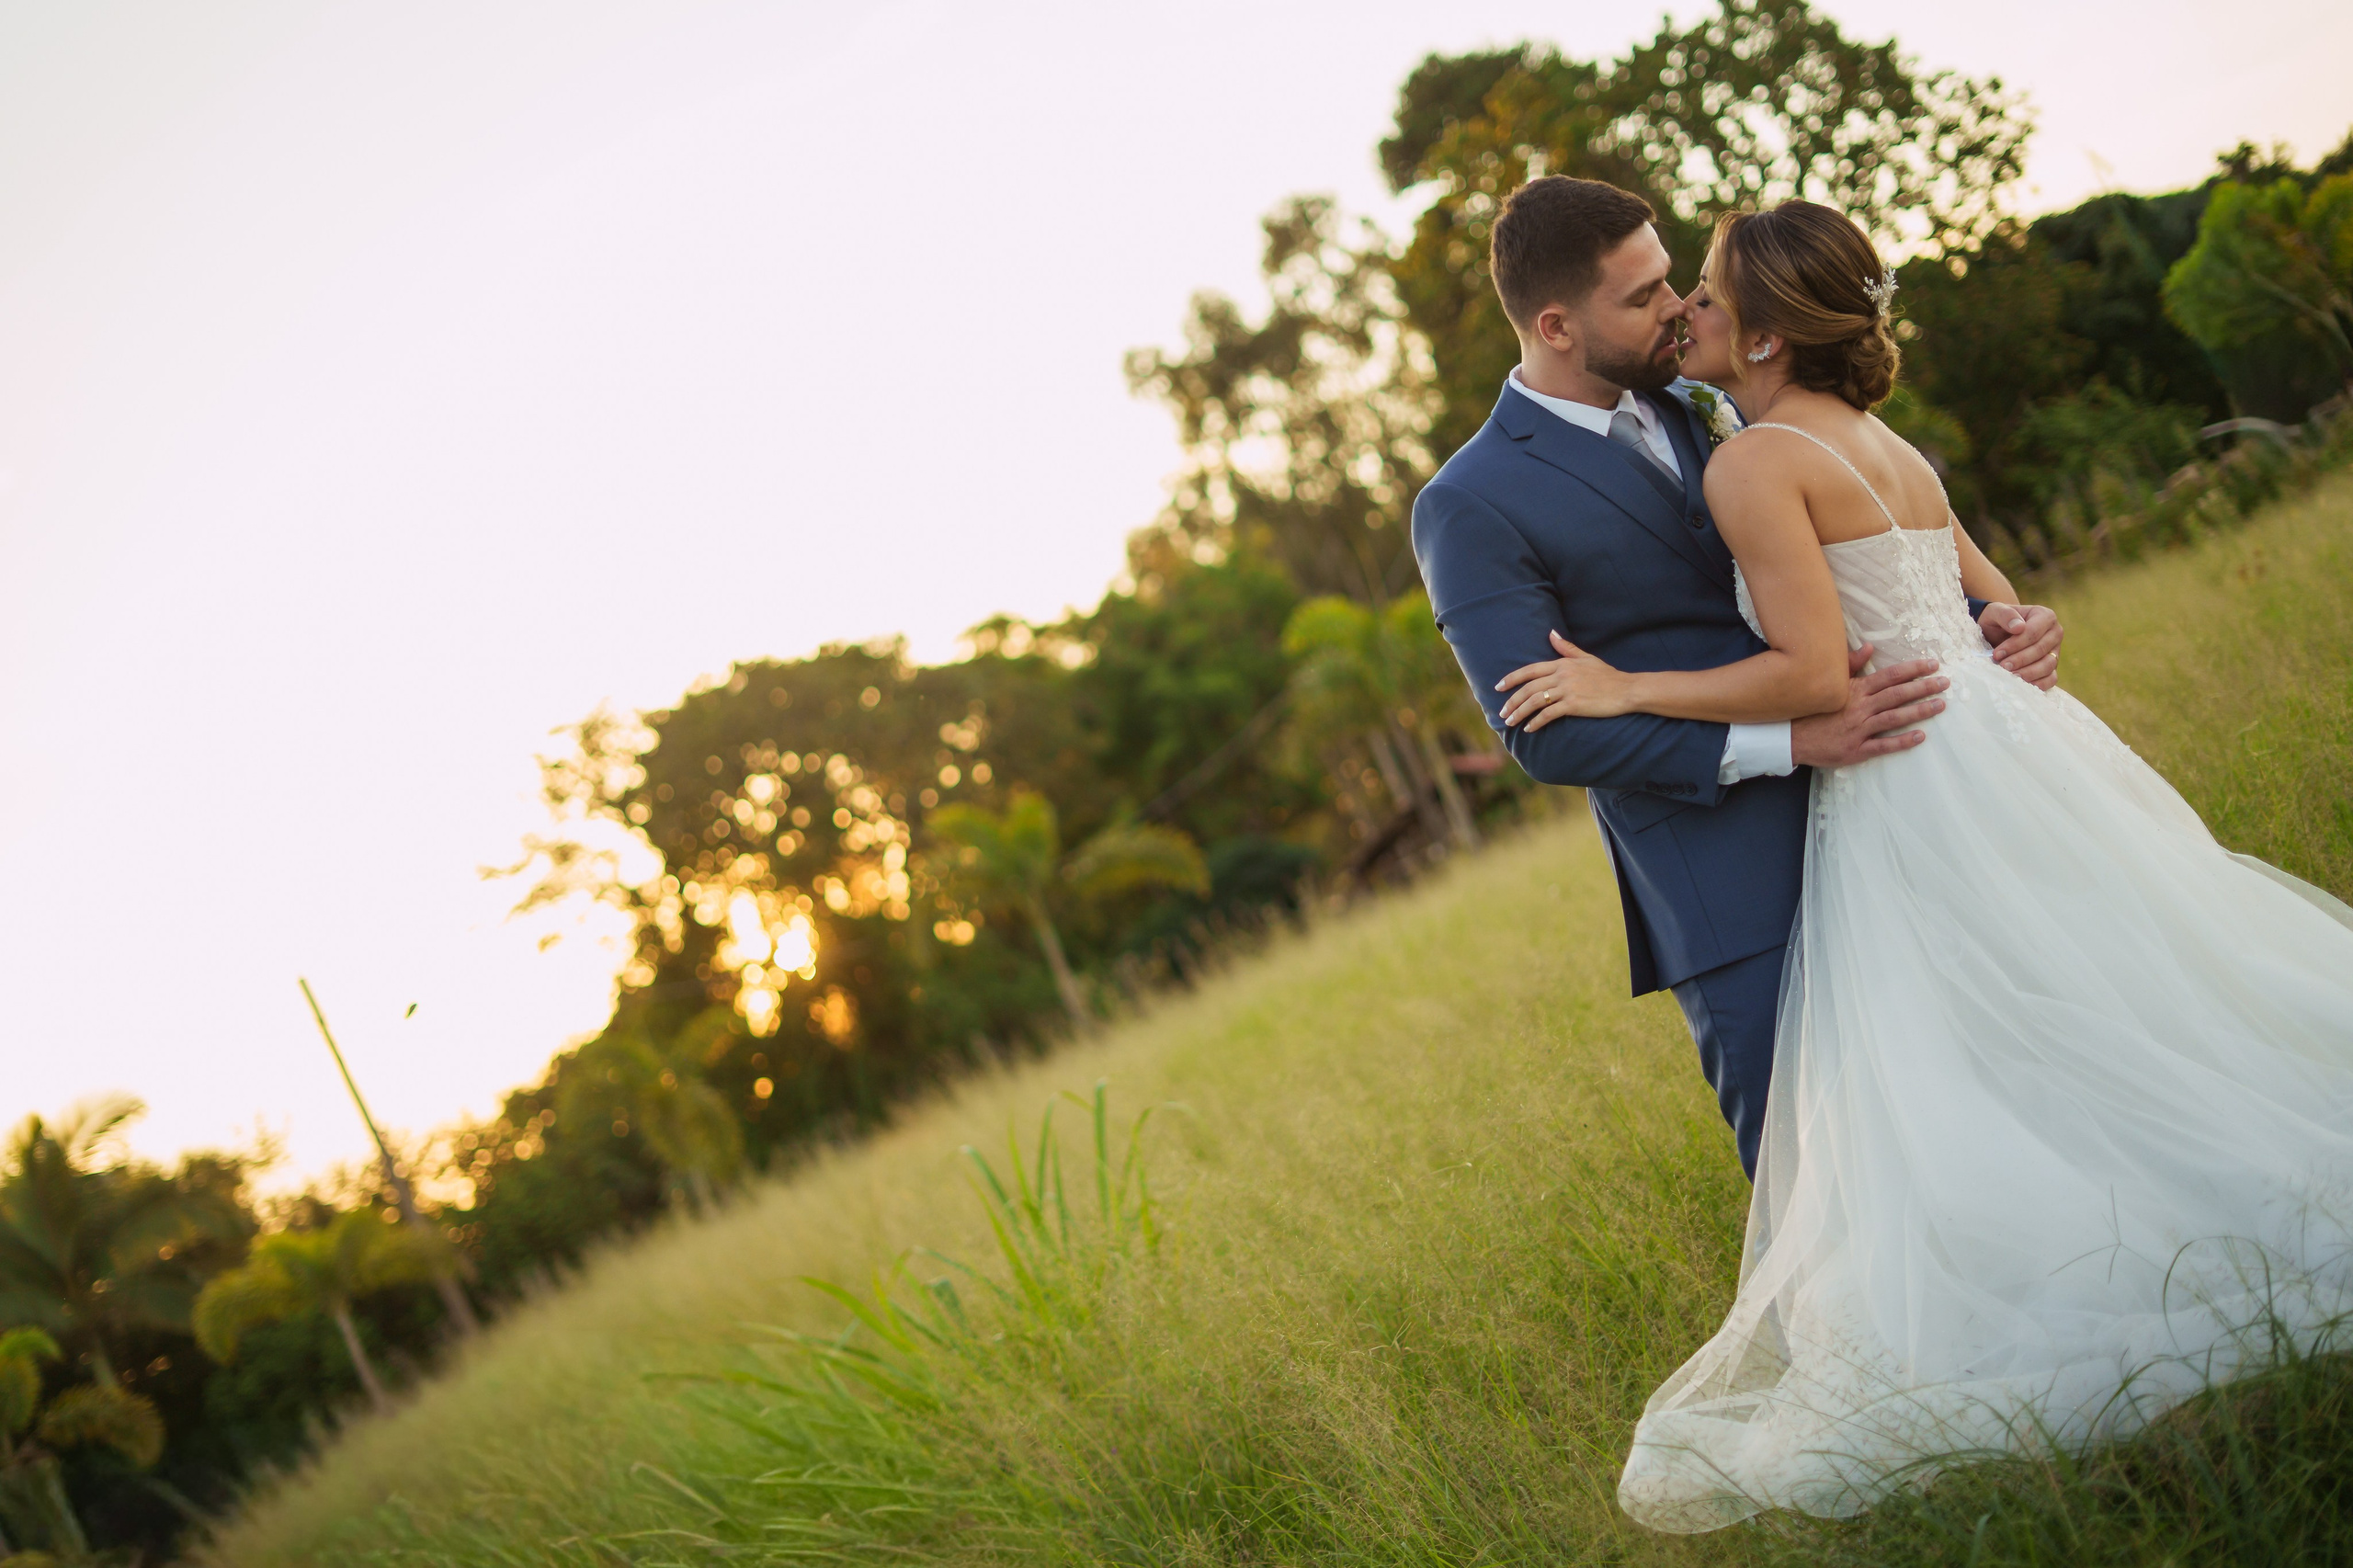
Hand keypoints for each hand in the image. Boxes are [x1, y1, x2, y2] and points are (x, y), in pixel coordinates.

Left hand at [1496, 631, 1633, 728]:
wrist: (1627, 689)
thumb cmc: (1607, 675)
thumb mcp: (1586, 658)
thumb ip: (1566, 648)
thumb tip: (1551, 633)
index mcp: (1562, 664)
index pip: (1530, 670)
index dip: (1512, 678)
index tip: (1498, 687)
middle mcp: (1562, 675)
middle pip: (1529, 688)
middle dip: (1512, 701)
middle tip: (1502, 712)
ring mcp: (1568, 690)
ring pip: (1535, 701)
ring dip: (1520, 713)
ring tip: (1511, 722)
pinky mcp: (1574, 705)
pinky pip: (1549, 714)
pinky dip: (1536, 722)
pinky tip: (1529, 729)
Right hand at [1789, 645, 1948, 768]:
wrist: (1789, 737)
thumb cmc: (1811, 708)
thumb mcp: (1830, 683)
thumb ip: (1851, 665)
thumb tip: (1869, 647)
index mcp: (1855, 690)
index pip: (1889, 676)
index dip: (1912, 669)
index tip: (1932, 664)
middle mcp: (1860, 708)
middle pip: (1897, 695)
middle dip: (1923, 687)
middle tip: (1945, 682)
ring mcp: (1858, 730)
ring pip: (1894, 718)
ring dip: (1919, 711)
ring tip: (1940, 705)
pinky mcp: (1855, 750)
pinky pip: (1883, 745)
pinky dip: (1902, 741)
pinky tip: (1920, 737)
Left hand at [1978, 602, 2061, 689]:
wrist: (1996, 633)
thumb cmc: (1997, 621)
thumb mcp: (1995, 612)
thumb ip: (2005, 615)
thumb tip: (2019, 627)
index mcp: (2045, 616)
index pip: (2033, 632)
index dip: (2015, 645)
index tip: (1996, 654)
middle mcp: (2055, 633)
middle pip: (2041, 649)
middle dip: (2020, 660)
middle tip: (2002, 667)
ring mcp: (2055, 651)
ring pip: (2048, 665)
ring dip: (2029, 673)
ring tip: (2010, 676)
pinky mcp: (2052, 667)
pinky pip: (2051, 678)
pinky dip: (2038, 684)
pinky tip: (2021, 685)